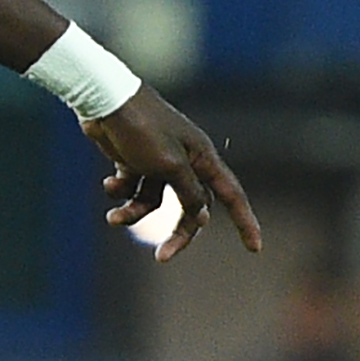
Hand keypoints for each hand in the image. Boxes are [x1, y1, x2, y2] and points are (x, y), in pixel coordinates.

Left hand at [86, 88, 261, 262]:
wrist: (104, 103)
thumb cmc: (142, 130)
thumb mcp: (170, 166)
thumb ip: (189, 193)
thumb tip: (203, 216)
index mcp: (202, 158)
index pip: (231, 195)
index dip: (245, 221)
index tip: (255, 248)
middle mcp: (185, 161)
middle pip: (190, 208)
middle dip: (177, 233)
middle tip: (162, 257)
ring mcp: (158, 162)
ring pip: (153, 202)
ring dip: (133, 213)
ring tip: (113, 218)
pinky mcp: (134, 161)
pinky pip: (132, 189)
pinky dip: (119, 191)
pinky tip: (109, 182)